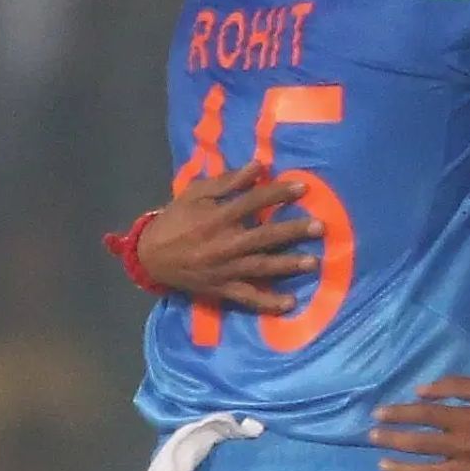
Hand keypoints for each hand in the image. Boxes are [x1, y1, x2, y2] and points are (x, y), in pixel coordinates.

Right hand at [136, 162, 320, 313]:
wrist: (149, 256)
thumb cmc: (176, 219)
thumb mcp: (196, 193)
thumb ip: (227, 182)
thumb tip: (259, 166)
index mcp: (216, 217)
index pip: (253, 202)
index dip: (278, 193)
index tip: (304, 187)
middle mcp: (224, 243)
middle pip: (263, 236)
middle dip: (292, 231)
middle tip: (320, 227)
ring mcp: (224, 269)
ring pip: (260, 267)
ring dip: (288, 265)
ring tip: (314, 263)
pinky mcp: (222, 289)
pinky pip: (248, 297)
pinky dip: (268, 303)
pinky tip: (290, 303)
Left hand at [369, 377, 469, 470]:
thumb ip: (454, 386)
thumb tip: (420, 392)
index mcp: (468, 419)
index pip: (425, 416)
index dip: (399, 414)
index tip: (378, 414)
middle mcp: (465, 447)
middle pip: (420, 445)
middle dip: (392, 440)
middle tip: (372, 437)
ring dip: (400, 470)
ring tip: (382, 465)